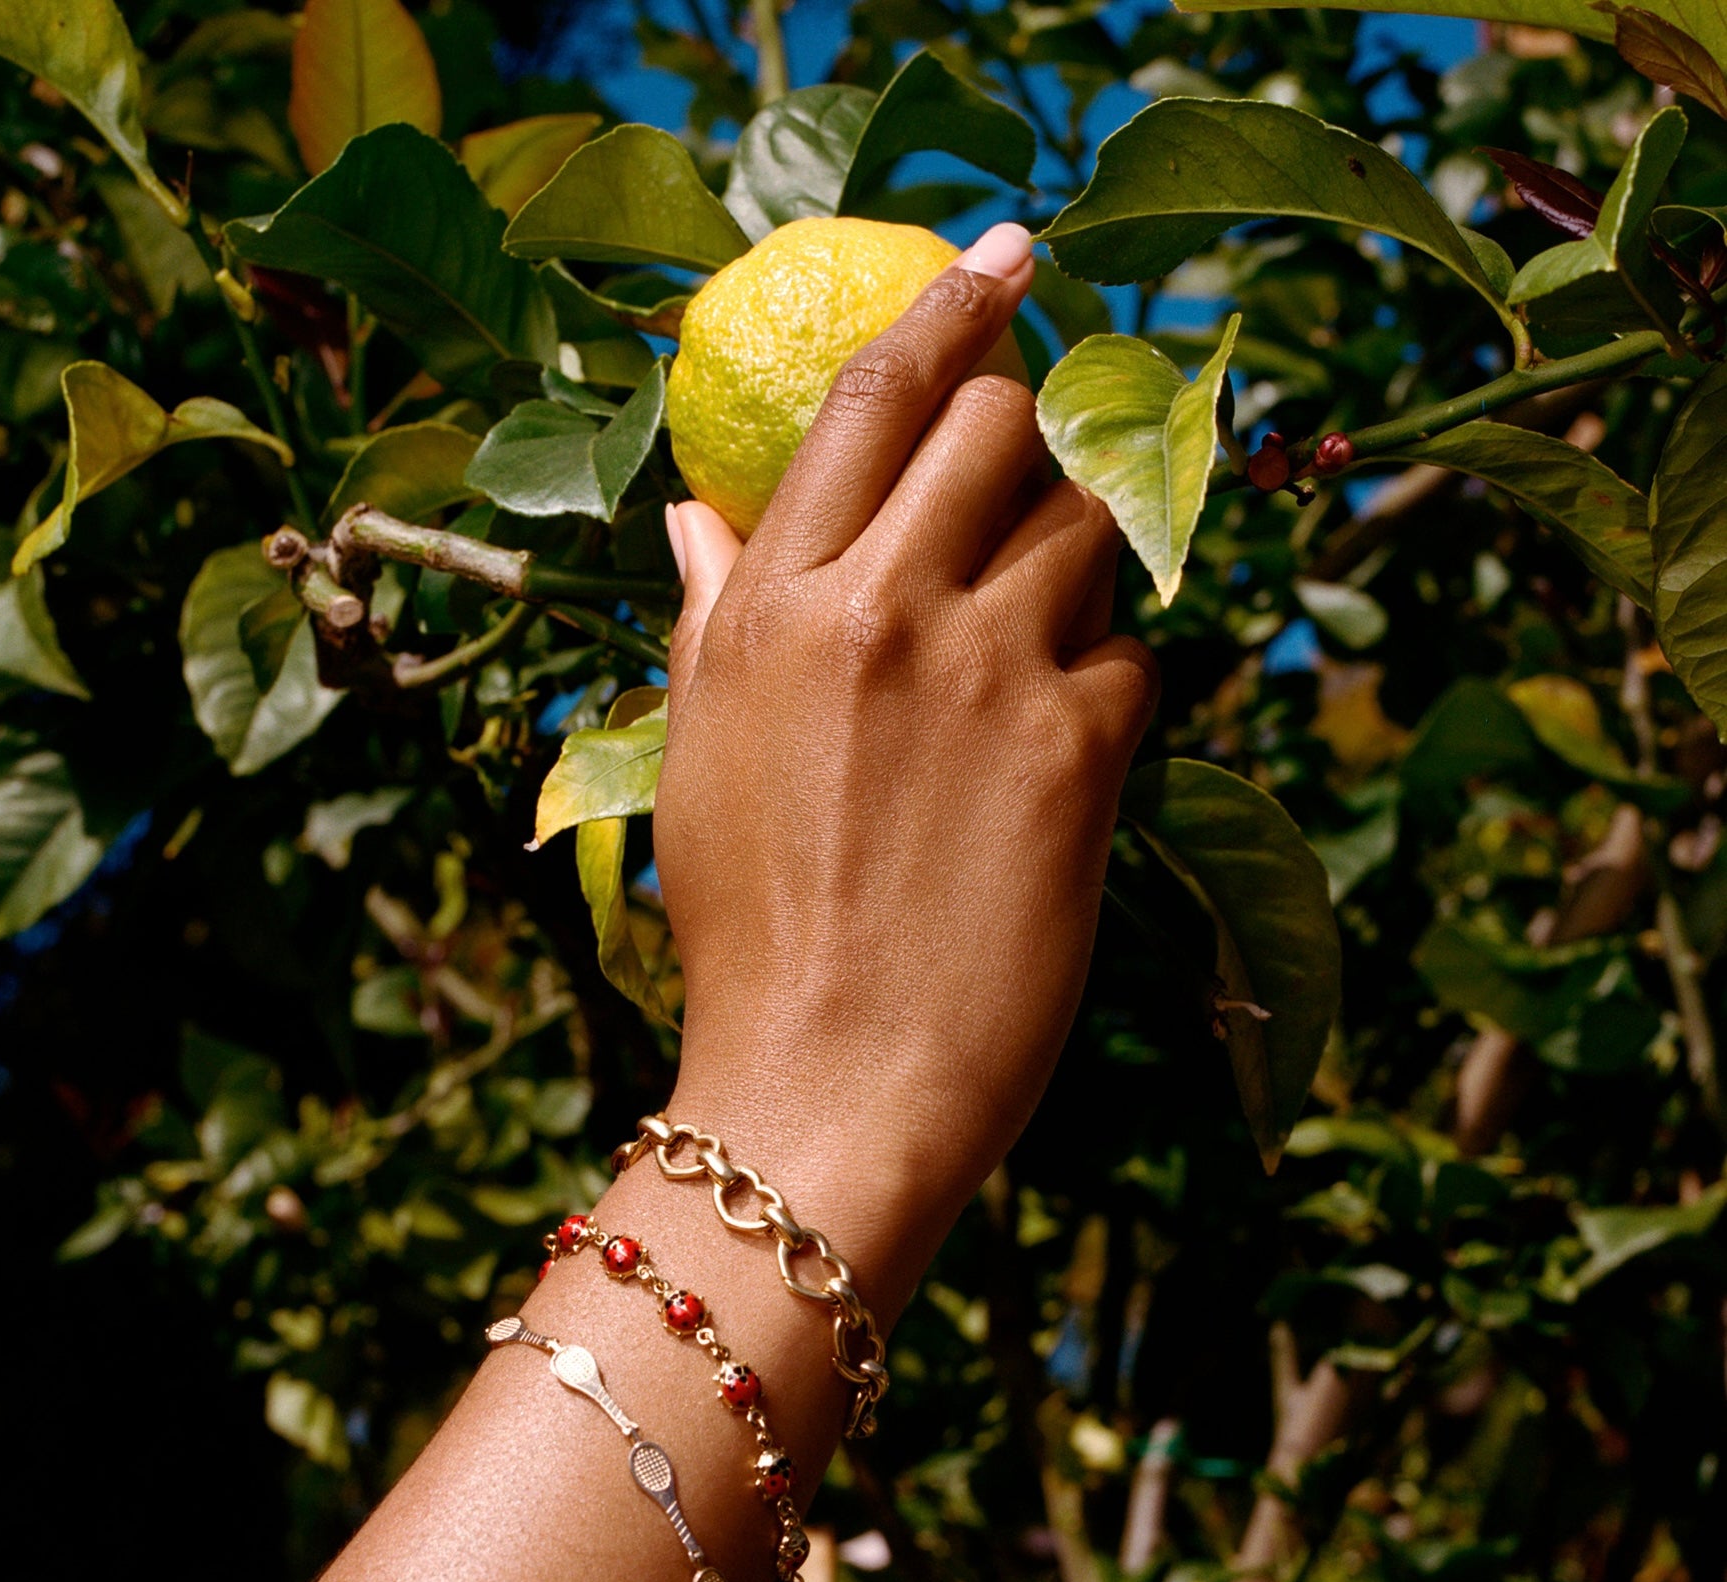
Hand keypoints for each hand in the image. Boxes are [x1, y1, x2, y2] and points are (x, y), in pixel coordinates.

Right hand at [656, 223, 1156, 1311]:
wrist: (830, 1081)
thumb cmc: (749, 933)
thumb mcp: (701, 759)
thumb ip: (710, 616)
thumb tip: (697, 515)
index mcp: (772, 606)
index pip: (873, 400)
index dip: (950, 304)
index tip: (1009, 250)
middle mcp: (882, 609)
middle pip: (1005, 426)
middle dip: (1033, 435)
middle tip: (1033, 488)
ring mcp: (988, 673)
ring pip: (1088, 530)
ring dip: (1078, 565)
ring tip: (1032, 653)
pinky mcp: (1079, 750)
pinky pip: (1133, 654)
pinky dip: (1109, 682)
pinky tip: (1058, 753)